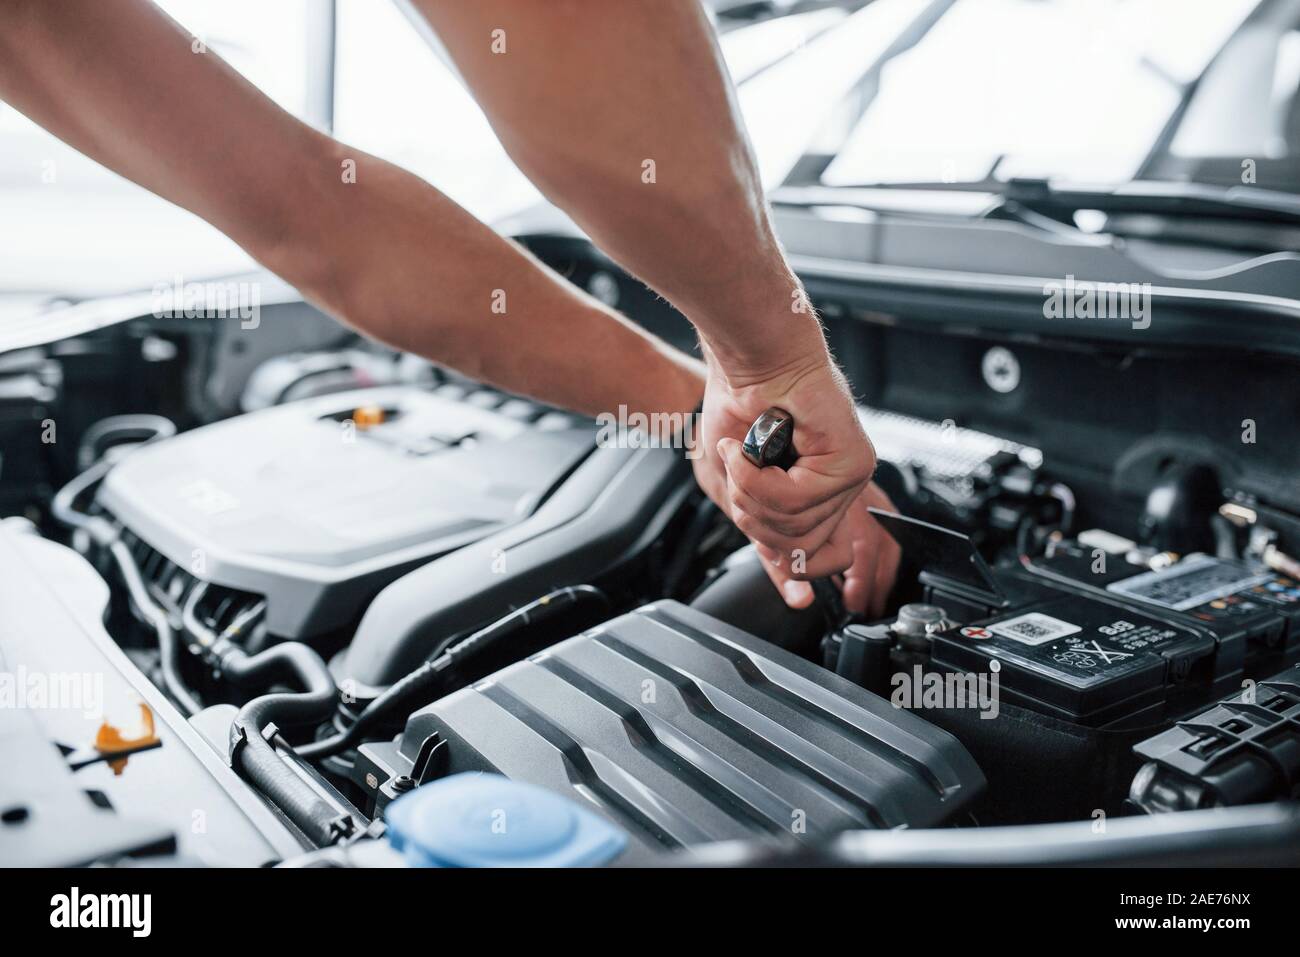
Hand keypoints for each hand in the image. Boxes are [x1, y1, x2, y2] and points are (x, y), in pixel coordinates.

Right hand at [691, 351, 877, 605]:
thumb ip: (763, 536)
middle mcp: (840, 487)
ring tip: (740, 454)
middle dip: (753, 517)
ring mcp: (850, 474)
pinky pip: (799, 501)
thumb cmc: (737, 409)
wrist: (744, 360)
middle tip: (736, 473)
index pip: (823, 557)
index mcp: (819, 495)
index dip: (796, 572)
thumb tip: (795, 592)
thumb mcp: (736, 489)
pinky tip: (750, 449)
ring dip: (750, 493)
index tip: (793, 595)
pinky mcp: (851, 459)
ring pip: (797, 528)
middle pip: (801, 549)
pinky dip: (759, 479)